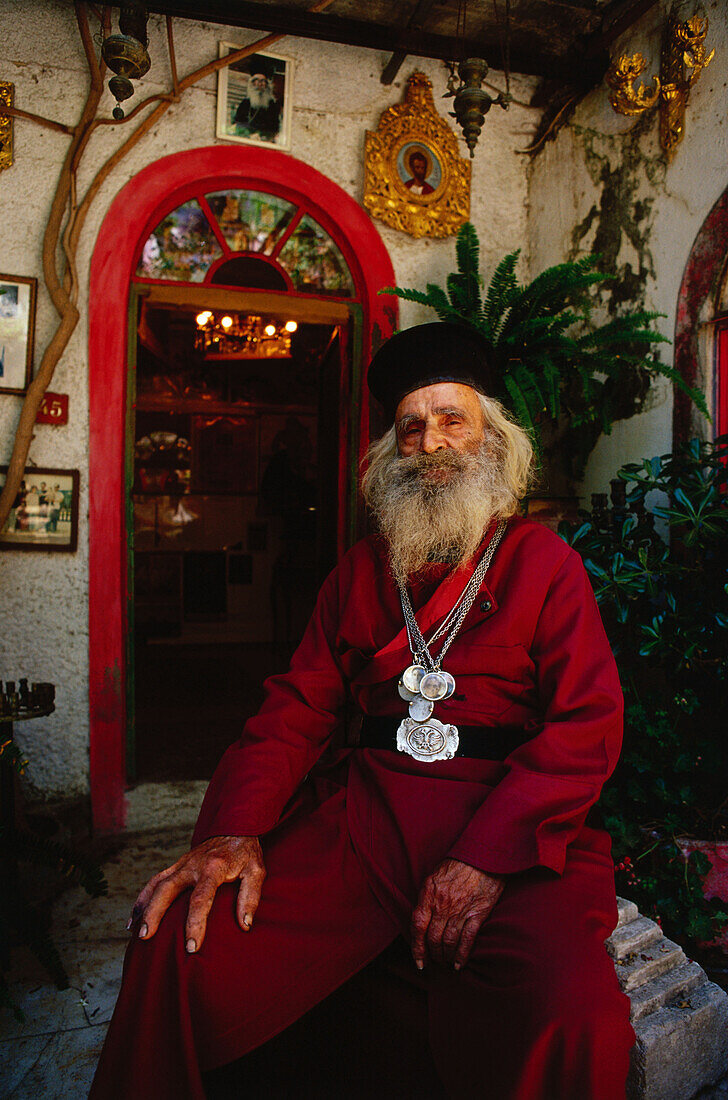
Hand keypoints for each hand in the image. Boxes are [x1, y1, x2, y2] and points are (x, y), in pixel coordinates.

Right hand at [129, 835, 264, 953]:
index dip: (195, 924)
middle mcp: (193, 864)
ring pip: (156, 885)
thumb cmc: (245, 853)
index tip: (191, 947)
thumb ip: (251, 897)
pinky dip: (142, 899)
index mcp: (214, 867)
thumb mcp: (256, 871)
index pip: (200, 898)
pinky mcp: (176, 865)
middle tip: (147, 937)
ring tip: (137, 932)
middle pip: (168, 889)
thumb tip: (245, 924)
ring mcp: (182, 864)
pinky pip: (154, 881)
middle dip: (156, 913)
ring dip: (144, 907)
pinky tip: (134, 918)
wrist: (234, 828)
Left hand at [411, 859, 503, 971]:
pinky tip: (458, 965)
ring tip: (445, 962)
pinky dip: (461, 955)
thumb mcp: (435, 876)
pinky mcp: (478, 913)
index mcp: (429, 893)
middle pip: (432, 938)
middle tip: (434, 961)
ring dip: (445, 956)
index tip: (418, 960)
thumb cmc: (459, 864)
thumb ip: (427, 897)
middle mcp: (443, 904)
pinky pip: (467, 939)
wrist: (484, 855)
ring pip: (448, 942)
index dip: (416, 947)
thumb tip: (421, 918)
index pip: (417, 926)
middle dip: (432, 954)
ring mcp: (460, 910)